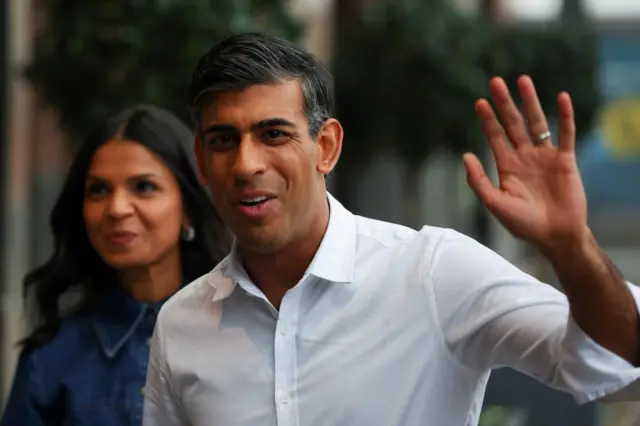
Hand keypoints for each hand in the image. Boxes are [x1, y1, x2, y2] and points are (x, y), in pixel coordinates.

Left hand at [464, 75, 588, 249]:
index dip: (487, 119)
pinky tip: (561, 97)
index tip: (480, 102)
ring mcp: (545, 157)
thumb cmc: (524, 224)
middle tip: (495, 81)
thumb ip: (479, 181)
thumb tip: (465, 156)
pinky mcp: (565, 160)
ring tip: (523, 81)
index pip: (495, 137)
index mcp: (507, 166)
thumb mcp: (495, 204)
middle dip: (504, 103)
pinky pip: (565, 134)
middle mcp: (524, 157)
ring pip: (537, 123)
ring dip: (530, 102)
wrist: (555, 236)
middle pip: (513, 123)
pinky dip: (564, 116)